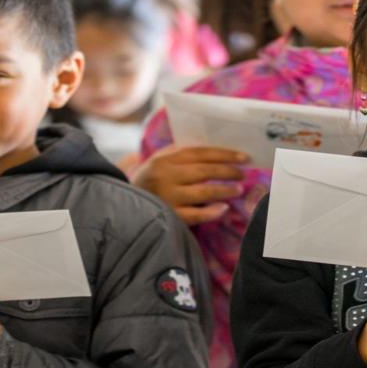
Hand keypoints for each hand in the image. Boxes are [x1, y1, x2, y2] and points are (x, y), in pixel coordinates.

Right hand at [129, 144, 248, 225]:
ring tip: (238, 189)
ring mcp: (168, 197)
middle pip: (204, 171)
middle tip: (243, 174)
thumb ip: (181, 154)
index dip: (224, 154)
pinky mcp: (169, 216)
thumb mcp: (159, 161)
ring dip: (224, 190)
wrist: (123, 204)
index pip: (200, 153)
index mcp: (166, 159)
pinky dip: (211, 211)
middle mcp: (166, 176)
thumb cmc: (150, 180)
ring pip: (203, 192)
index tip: (243, 158)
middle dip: (227, 171)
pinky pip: (195, 215)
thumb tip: (215, 152)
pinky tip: (224, 208)